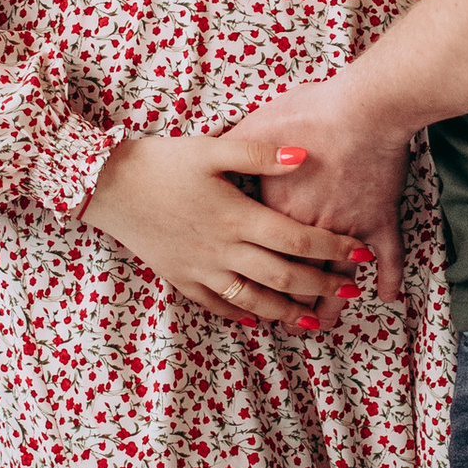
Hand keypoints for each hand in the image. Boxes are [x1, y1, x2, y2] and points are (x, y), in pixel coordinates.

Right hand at [81, 133, 373, 331]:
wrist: (105, 184)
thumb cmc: (161, 160)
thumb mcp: (211, 148)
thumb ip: (259, 154)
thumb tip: (304, 156)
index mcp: (236, 217)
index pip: (298, 240)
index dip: (334, 248)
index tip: (362, 254)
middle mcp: (222, 250)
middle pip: (283, 276)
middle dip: (321, 286)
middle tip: (350, 291)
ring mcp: (199, 269)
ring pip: (252, 300)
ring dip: (287, 311)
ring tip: (313, 319)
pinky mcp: (178, 277)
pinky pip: (215, 305)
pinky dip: (240, 314)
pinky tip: (257, 318)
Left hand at [215, 84, 407, 303]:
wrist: (360, 109)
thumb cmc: (306, 112)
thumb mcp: (256, 125)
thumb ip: (234, 146)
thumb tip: (208, 145)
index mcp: (274, 212)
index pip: (259, 256)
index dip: (254, 281)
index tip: (252, 297)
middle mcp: (308, 229)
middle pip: (296, 279)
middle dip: (292, 307)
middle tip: (291, 324)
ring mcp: (347, 227)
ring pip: (339, 278)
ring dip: (334, 303)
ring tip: (327, 323)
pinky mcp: (379, 219)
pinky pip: (388, 256)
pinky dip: (390, 277)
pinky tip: (389, 296)